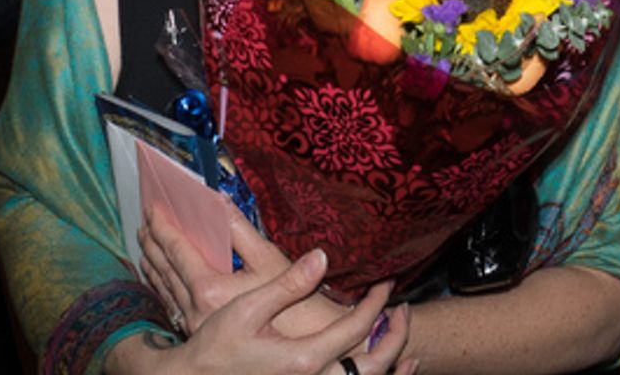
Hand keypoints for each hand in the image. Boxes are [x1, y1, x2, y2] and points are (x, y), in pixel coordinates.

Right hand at [108, 249, 412, 374]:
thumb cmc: (216, 347)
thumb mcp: (247, 309)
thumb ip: (288, 284)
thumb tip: (322, 256)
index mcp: (305, 359)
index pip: (356, 328)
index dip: (376, 303)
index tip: (387, 282)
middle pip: (374, 366)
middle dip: (396, 337)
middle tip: (403, 310)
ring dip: (390, 364)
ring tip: (402, 342)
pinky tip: (376, 368)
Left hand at [140, 207, 352, 337]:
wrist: (304, 344)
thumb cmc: (291, 302)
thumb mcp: (267, 258)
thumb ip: (239, 229)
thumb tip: (220, 200)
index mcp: (209, 290)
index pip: (178, 251)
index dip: (164, 226)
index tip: (154, 206)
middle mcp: (196, 310)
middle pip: (165, 269)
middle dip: (153, 242)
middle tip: (145, 220)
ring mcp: (195, 324)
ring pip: (165, 288)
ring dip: (154, 263)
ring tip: (146, 244)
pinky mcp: (200, 331)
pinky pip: (172, 303)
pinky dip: (162, 285)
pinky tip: (160, 278)